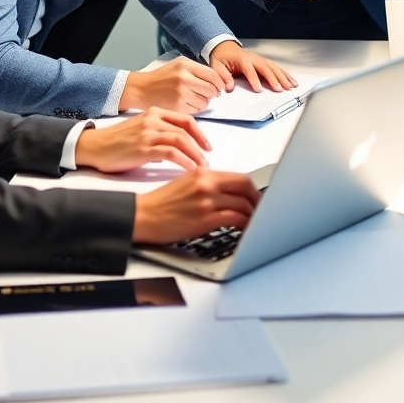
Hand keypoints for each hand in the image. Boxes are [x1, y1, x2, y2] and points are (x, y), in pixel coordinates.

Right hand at [75, 108, 211, 172]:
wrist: (94, 146)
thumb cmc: (117, 142)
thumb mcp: (141, 130)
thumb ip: (159, 134)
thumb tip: (177, 148)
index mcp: (155, 112)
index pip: (185, 119)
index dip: (200, 133)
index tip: (207, 145)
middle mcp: (153, 119)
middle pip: (186, 129)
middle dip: (201, 144)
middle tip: (208, 158)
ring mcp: (148, 133)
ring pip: (181, 140)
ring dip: (195, 154)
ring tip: (202, 167)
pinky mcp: (144, 147)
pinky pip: (171, 153)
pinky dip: (184, 161)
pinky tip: (190, 169)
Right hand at [119, 58, 228, 113]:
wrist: (142, 89)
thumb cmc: (161, 77)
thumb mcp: (178, 64)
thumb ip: (197, 69)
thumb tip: (217, 81)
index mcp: (185, 65)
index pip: (213, 75)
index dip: (220, 82)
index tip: (220, 86)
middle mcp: (184, 78)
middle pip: (211, 89)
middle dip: (212, 93)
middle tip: (207, 93)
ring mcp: (180, 93)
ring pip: (205, 101)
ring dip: (204, 101)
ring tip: (195, 98)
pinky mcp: (177, 107)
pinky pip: (196, 110)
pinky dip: (196, 108)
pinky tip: (188, 104)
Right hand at [132, 170, 260, 243]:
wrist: (143, 216)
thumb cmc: (162, 203)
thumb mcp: (187, 183)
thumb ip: (209, 184)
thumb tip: (231, 193)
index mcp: (203, 172)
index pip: (239, 177)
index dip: (252, 189)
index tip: (256, 198)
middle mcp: (206, 183)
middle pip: (245, 187)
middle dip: (257, 200)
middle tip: (261, 210)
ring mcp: (206, 201)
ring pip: (242, 204)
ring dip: (252, 215)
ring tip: (254, 223)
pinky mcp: (204, 219)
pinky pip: (234, 219)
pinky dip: (244, 225)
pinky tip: (244, 230)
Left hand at [209, 40, 295, 92]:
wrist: (225, 47)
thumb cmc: (222, 57)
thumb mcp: (217, 66)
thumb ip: (223, 76)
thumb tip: (229, 87)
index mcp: (242, 59)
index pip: (250, 70)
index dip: (254, 80)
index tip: (258, 89)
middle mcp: (254, 58)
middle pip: (266, 68)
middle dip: (273, 79)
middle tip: (279, 89)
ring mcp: (260, 59)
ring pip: (274, 68)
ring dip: (283, 77)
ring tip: (290, 86)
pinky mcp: (264, 62)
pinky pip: (276, 68)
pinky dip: (284, 74)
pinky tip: (291, 81)